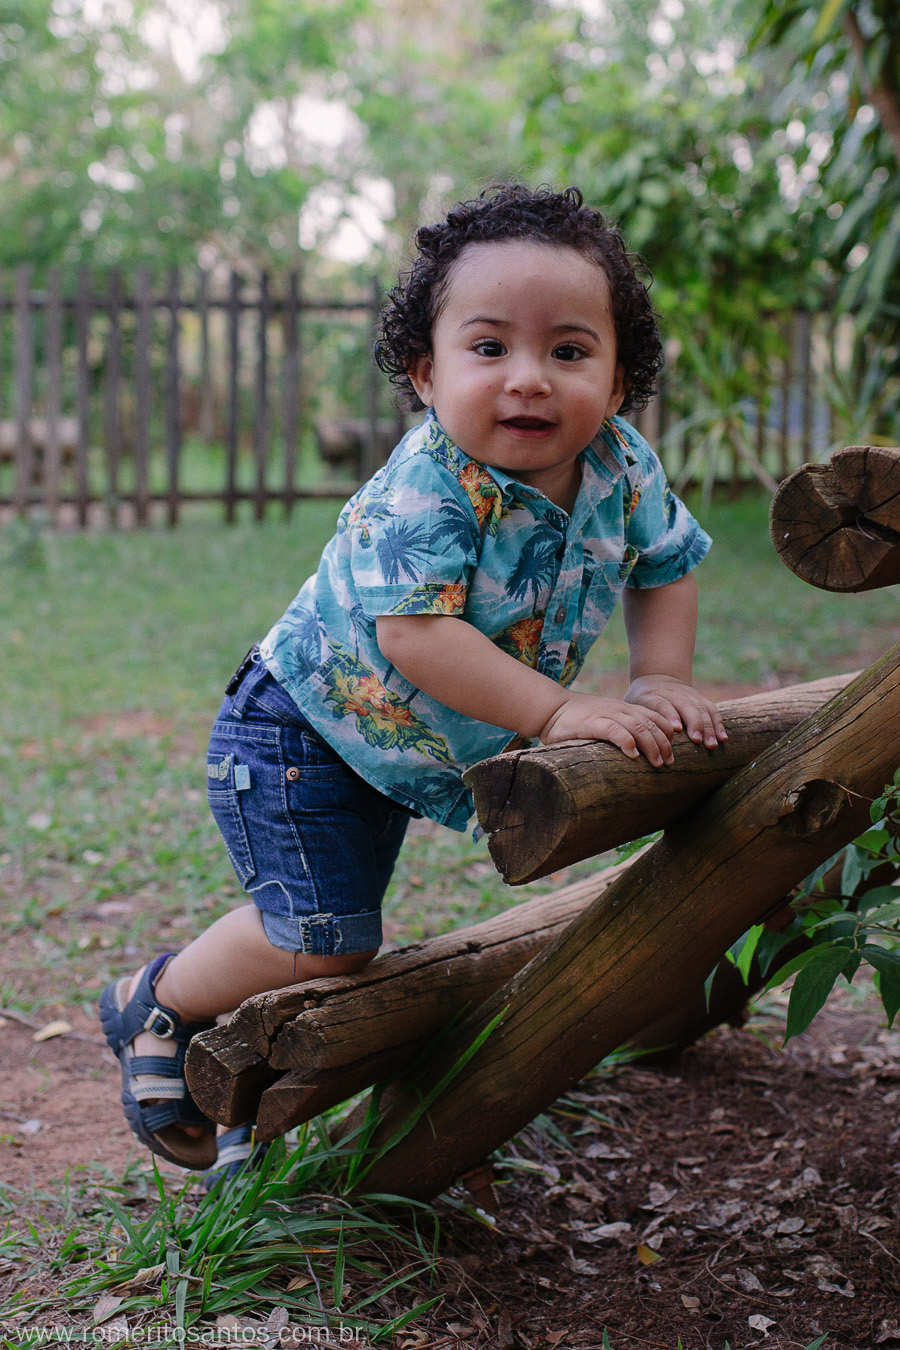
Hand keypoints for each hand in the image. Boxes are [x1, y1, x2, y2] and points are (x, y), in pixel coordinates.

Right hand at [537, 693, 678, 766]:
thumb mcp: (603, 722)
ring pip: (639, 727)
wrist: (550, 709)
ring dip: (652, 746)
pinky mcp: (593, 723)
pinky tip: (633, 755)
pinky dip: (627, 742)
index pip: (655, 718)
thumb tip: (635, 755)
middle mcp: (620, 710)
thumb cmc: (576, 721)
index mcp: (624, 709)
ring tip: (657, 763)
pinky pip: (616, 730)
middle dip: (664, 745)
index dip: (667, 735)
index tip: (672, 754)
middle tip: (669, 764)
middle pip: (652, 724)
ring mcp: (607, 714)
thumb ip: (619, 732)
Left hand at [624, 675, 726, 749]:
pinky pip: (711, 710)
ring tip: (713, 744)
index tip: (676, 728)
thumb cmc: (640, 700)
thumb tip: (629, 742)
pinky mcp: (699, 699)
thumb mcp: (631, 704)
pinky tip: (723, 738)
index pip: (662, 703)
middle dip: (694, 723)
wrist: (657, 677)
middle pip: (686, 706)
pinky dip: (718, 724)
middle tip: (698, 741)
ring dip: (708, 727)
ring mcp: (688, 695)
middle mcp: (672, 693)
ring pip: (701, 708)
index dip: (670, 714)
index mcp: (652, 695)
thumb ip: (632, 719)